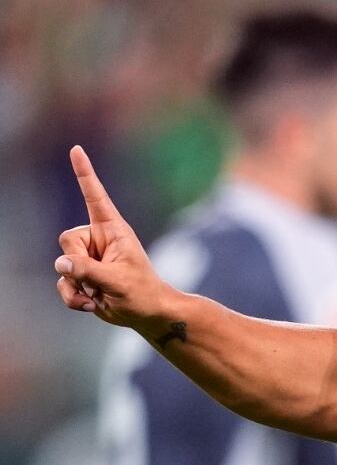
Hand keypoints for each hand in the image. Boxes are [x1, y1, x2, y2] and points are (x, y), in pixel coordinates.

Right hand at [53, 146, 170, 330]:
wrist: (147, 315)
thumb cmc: (142, 294)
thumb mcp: (117, 282)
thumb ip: (87, 271)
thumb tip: (61, 263)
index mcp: (113, 231)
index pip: (95, 197)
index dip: (85, 174)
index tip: (77, 149)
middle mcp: (97, 240)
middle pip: (67, 241)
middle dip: (79, 264)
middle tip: (103, 279)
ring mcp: (88, 258)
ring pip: (62, 265)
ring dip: (78, 286)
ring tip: (101, 294)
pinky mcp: (82, 275)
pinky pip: (62, 282)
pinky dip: (73, 297)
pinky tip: (92, 304)